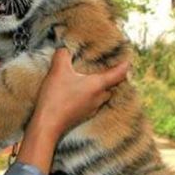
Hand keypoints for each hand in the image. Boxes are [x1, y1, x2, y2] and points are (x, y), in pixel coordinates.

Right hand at [16, 48, 129, 174]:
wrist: (47, 124)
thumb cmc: (56, 97)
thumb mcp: (57, 70)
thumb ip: (62, 55)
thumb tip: (64, 50)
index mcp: (97, 85)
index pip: (118, 74)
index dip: (124, 66)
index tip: (127, 60)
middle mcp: (98, 98)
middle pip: (110, 86)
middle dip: (110, 78)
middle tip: (105, 68)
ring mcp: (91, 110)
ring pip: (101, 96)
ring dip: (98, 88)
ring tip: (89, 80)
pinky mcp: (82, 117)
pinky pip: (91, 104)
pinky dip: (88, 97)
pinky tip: (76, 94)